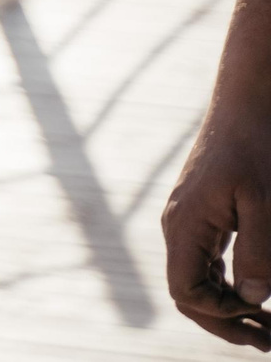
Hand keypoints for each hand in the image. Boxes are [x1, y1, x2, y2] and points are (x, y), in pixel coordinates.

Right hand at [165, 89, 270, 347]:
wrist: (247, 102)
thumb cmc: (256, 147)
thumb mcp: (264, 201)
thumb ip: (258, 251)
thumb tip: (252, 296)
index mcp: (184, 226)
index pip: (186, 292)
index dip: (221, 315)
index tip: (261, 315)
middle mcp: (177, 227)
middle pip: (188, 293)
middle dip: (225, 322)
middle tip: (269, 340)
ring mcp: (187, 221)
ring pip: (197, 281)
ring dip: (229, 308)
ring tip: (267, 325)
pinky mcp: (201, 216)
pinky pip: (206, 264)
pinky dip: (228, 286)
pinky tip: (256, 292)